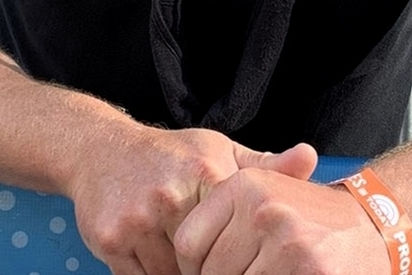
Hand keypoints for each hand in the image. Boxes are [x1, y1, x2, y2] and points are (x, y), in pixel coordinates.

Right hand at [70, 120, 316, 274]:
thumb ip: (264, 164)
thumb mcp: (217, 150)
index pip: (236, 230)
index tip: (248, 257)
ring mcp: (137, 218)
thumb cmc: (171, 154)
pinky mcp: (111, 240)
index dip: (243, 251)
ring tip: (187, 258)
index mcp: (204, 171)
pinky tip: (160, 259)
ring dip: (181, 273)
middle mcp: (169, 194)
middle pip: (205, 259)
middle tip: (218, 260)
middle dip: (212, 266)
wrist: (102, 149)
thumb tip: (310, 157)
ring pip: (173, 274)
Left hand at [173, 167, 389, 274]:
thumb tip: (184, 263)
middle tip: (251, 270)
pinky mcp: (309, 271)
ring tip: (271, 271)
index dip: (194, 269)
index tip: (208, 271)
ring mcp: (287, 243)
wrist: (374, 225)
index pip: (189, 244)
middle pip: (212, 273)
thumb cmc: (311, 217)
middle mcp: (263, 210)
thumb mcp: (268, 194)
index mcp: (246, 185)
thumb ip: (226, 218)